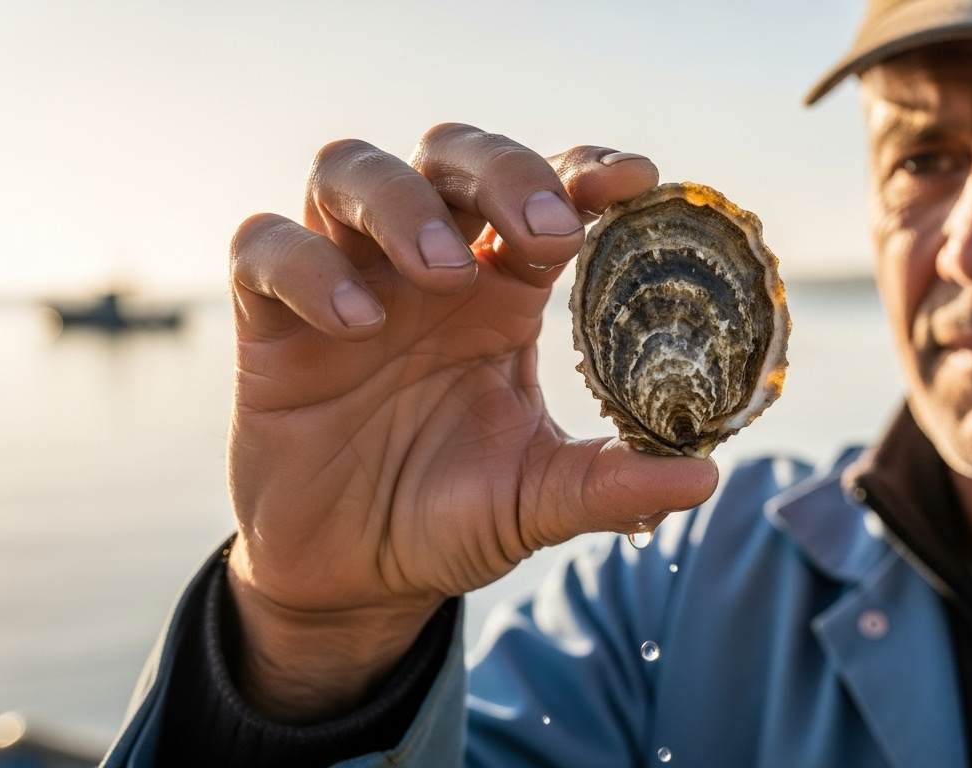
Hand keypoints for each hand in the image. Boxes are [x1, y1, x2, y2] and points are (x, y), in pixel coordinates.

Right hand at [223, 125, 717, 721]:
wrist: (353, 579)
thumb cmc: (449, 519)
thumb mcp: (536, 502)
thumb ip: (610, 486)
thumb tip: (705, 478)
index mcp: (502, 295)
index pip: (543, 196)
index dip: (583, 171)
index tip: (636, 180)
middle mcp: (426, 271)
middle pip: (453, 155)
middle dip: (501, 171)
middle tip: (543, 230)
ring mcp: (346, 283)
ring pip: (351, 170)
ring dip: (401, 201)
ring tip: (441, 271)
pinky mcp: (269, 322)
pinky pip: (265, 248)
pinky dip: (307, 266)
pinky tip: (355, 324)